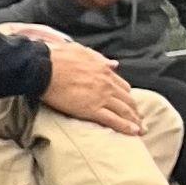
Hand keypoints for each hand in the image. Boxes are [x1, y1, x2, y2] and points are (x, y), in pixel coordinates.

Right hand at [34, 35, 153, 134]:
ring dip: (134, 121)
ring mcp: (101, 97)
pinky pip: (113, 120)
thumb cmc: (57, 58)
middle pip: (127, 100)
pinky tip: (133, 132)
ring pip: (124, 111)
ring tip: (141, 130)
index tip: (130, 104)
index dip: (127, 96)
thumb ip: (99, 59)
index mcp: (103, 70)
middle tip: (140, 120)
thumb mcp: (82, 52)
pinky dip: (125, 127)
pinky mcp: (91, 109)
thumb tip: (114, 64)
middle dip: (135, 111)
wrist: (44, 67)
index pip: (122, 85)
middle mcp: (106, 84)